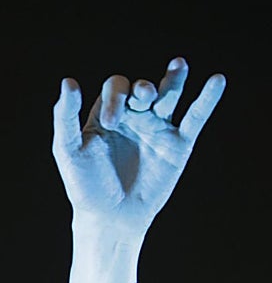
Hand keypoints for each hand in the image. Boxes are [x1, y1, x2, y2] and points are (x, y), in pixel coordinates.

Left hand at [52, 57, 224, 235]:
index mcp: (106, 116)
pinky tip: (217, 80)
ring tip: (178, 65)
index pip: (114, 88)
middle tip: (141, 100)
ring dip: (174, 80)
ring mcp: (157, 129)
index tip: (111, 123)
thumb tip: (68, 82)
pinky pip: (195, 117)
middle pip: (141, 88)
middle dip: (142, 89)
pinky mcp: (177, 144)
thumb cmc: (84, 186)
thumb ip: (65, 116)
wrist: (110, 218)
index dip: (116, 96)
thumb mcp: (68, 150)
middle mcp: (132, 118)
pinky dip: (207, 100)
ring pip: (169, 95)